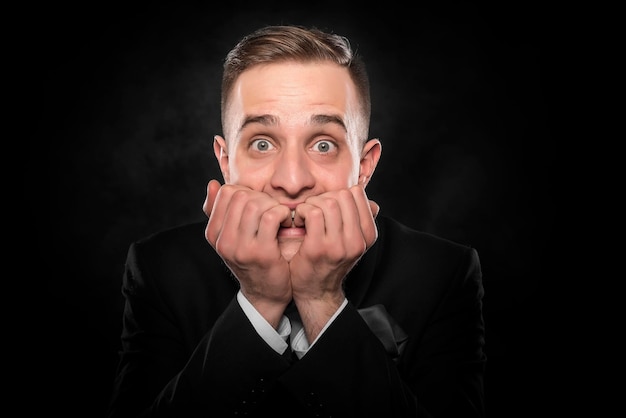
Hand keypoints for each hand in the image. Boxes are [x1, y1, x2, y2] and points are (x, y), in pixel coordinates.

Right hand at [203, 180, 291, 325]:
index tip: (258, 205)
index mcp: (213, 234)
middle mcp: (223, 241)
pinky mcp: (261, 253)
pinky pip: (271, 216)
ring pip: (256, 204)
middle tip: (272, 210)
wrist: (266, 294)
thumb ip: (221, 212)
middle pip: (241, 195)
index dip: (247, 192)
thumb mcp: (233, 237)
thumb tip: (213, 184)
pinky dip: (283, 214)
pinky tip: (286, 223)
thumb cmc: (252, 260)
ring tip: (279, 217)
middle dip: (262, 198)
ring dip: (273, 206)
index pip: (226, 193)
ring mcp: (240, 248)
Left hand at [289, 185, 378, 339]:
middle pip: (342, 195)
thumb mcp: (351, 240)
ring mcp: (338, 246)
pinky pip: (312, 213)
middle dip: (324, 197)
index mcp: (367, 235)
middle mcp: (356, 240)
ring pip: (328, 202)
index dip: (338, 194)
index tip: (328, 207)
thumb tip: (359, 190)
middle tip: (314, 211)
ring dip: (311, 204)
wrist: (316, 291)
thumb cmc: (330, 260)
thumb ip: (357, 217)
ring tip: (306, 217)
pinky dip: (301, 212)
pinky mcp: (318, 248)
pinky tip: (298, 222)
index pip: (357, 194)